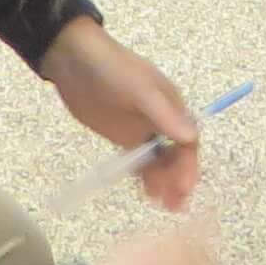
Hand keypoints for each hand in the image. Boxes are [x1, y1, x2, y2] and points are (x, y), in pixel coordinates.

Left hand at [42, 18, 201, 210]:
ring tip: (162, 205)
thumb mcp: (140, 90)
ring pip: (159, 160)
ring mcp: (141, 129)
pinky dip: (145, 176)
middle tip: (175, 205)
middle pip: (176, 154)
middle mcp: (161, 119)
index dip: (188, 164)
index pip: (187, 140)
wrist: (73, 59)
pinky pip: (139, 161)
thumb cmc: (112, 70)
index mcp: (171, 105)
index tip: (185, 187)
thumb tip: (191, 138)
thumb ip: (164, 115)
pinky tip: (147, 193)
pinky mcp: (123, 136)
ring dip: (164, 181)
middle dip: (178, 178)